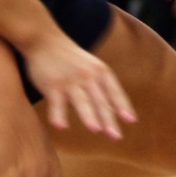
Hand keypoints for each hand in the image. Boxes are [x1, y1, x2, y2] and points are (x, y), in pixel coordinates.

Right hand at [21, 34, 136, 138]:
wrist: (45, 39)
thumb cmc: (71, 59)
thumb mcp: (92, 68)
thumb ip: (103, 89)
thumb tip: (115, 113)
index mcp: (101, 72)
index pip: (115, 92)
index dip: (123, 106)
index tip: (131, 121)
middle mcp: (88, 77)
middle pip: (100, 101)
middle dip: (109, 120)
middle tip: (116, 137)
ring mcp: (70, 81)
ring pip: (81, 101)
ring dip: (89, 115)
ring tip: (96, 130)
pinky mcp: (52, 85)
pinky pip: (56, 103)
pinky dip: (58, 115)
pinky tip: (61, 127)